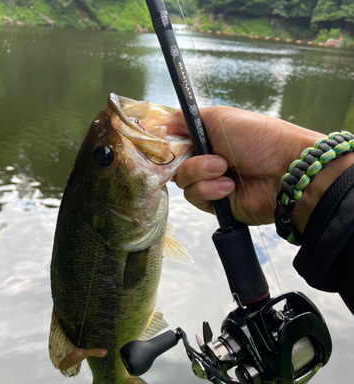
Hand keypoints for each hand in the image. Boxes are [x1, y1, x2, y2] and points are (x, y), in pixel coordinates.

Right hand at [165, 106, 323, 226]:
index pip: (174, 141)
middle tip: (214, 157)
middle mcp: (206, 159)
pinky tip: (230, 187)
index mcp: (206, 137)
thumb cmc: (257, 138)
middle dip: (190, 161)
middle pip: (174, 164)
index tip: (165, 145)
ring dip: (202, 174)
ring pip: (183, 182)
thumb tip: (160, 126)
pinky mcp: (215, 204)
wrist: (284, 171)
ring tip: (226, 170)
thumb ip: (185, 119)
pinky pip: (195, 198)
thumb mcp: (219, 117)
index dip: (167, 145)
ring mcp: (210, 182)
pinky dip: (210, 191)